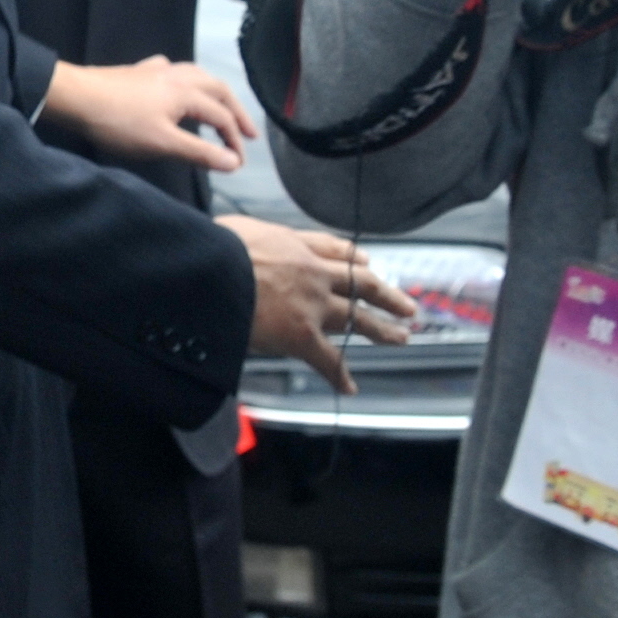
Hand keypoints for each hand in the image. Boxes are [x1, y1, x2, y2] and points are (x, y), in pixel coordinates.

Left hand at [42, 55, 252, 171]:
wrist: (76, 97)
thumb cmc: (119, 122)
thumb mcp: (164, 144)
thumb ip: (201, 152)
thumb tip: (234, 162)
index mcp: (187, 92)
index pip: (222, 117)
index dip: (234, 141)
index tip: (239, 163)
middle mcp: (177, 75)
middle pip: (217, 89)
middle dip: (235, 111)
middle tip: (248, 133)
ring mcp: (156, 71)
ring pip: (196, 76)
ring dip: (214, 94)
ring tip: (221, 108)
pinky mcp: (138, 72)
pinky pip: (171, 72)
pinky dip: (185, 81)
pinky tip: (176, 87)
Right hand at [222, 215, 416, 394]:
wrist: (211, 274)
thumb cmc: (214, 249)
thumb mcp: (239, 230)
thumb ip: (253, 240)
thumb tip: (244, 245)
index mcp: (294, 245)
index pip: (334, 250)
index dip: (354, 258)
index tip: (367, 262)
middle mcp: (312, 273)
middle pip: (359, 283)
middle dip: (386, 295)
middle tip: (407, 306)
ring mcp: (312, 305)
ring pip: (357, 318)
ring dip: (382, 329)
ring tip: (401, 337)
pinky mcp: (303, 336)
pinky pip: (328, 359)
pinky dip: (340, 375)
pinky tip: (350, 387)